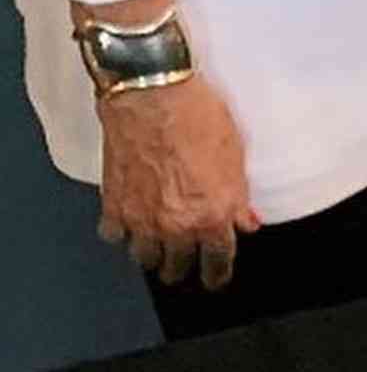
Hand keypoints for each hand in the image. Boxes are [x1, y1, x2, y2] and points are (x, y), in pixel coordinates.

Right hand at [97, 73, 260, 289]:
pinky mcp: (114, 207)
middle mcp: (176, 226)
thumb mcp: (234, 151)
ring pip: (145, 258)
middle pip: (177, 268)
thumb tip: (247, 220)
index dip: (218, 274)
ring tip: (159, 241)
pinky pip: (116, 236)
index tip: (215, 278)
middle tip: (186, 258)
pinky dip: (123, 232)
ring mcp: (142, 220)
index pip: (217, 262)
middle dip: (184, 266)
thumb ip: (239, 194)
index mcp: (212, 214)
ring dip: (153, 252)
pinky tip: (130, 220)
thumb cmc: (198, 114)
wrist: (153, 93)